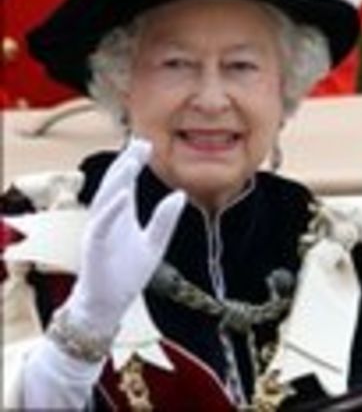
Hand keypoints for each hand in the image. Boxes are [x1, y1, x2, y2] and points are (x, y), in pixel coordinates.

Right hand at [62, 138, 184, 335]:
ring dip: (119, 179)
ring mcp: (99, 231)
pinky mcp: (94, 248)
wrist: (108, 305)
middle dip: (126, 162)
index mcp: (121, 215)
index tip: (146, 144)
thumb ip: (165, 220)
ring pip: (106, 199)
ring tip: (132, 160)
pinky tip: (123, 194)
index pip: (126, 182)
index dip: (134, 163)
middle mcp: (108, 218)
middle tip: (140, 142)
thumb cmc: (127, 274)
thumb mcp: (154, 244)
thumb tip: (180, 195)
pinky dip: (111, 209)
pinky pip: (101, 225)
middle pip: (115, 184)